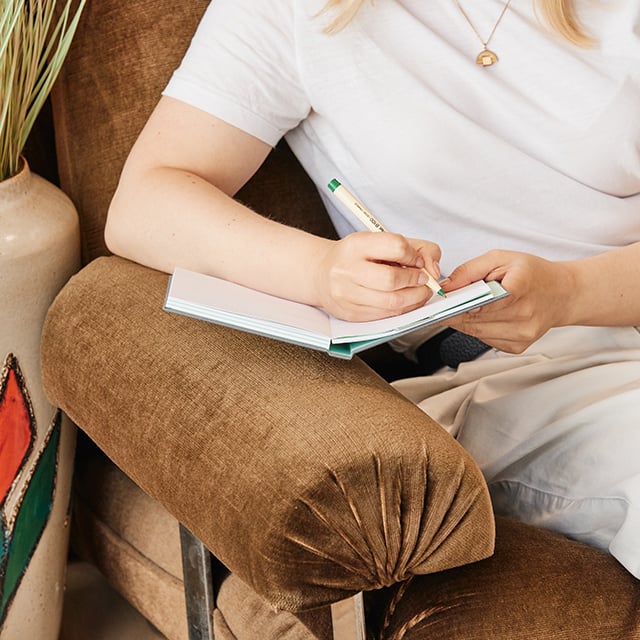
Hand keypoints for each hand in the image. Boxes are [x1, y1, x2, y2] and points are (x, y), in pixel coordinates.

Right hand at [313, 232, 441, 320]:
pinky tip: (405, 302)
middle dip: (416, 281)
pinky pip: (385, 316)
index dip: (414, 255)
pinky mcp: (350, 313)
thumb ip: (417, 248)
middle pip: (392, 279)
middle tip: (423, 280)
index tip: (417, 260)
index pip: (396, 246)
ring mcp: (345, 294)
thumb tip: (433, 269)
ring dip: (414, 299)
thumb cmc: (357, 257)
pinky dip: (402, 310)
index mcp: (356, 244)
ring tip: (419, 292)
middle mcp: (346, 269)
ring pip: (391, 302)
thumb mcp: (382, 241)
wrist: (321, 273)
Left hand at [441, 250, 575, 352]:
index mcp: (519, 288)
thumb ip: (469, 271)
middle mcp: (523, 314)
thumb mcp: (501, 258)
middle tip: (450, 302)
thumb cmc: (533, 274)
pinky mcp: (518, 346)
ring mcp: (522, 333)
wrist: (563, 294)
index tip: (441, 303)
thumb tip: (446, 287)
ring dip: (466, 321)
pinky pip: (485, 340)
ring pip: (475, 332)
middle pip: (472, 319)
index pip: (478, 302)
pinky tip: (488, 317)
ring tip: (472, 306)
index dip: (456, 304)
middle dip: (456, 311)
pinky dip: (480, 329)